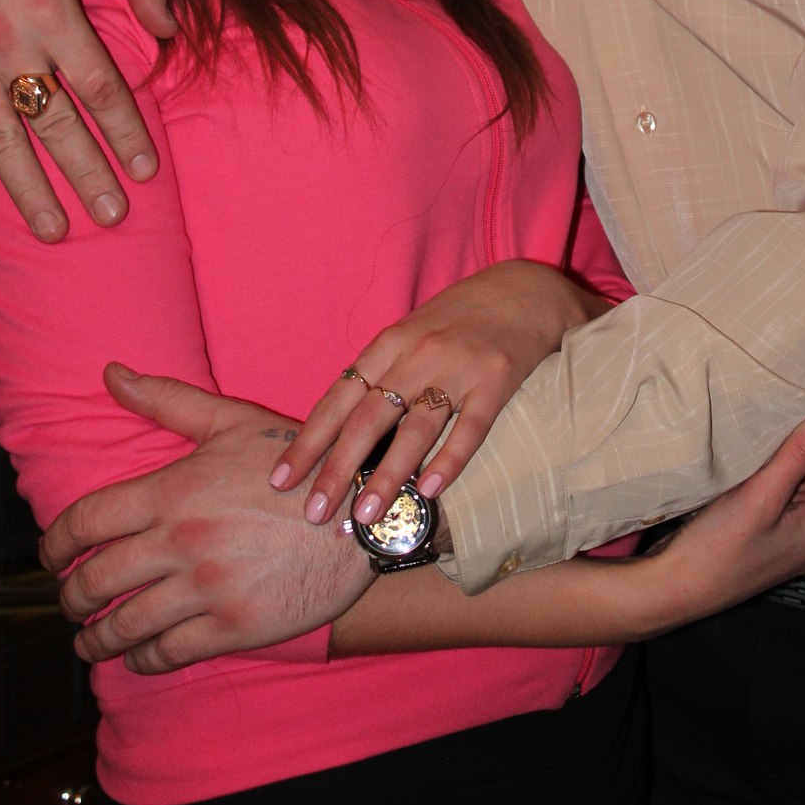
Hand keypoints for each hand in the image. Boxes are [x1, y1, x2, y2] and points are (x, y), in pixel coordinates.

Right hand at [0, 0, 174, 237]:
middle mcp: (9, 48)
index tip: (145, 169)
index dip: (125, 131)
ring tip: (54, 230)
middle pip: (56, 125)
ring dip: (28, 190)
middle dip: (87, 174)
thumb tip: (169, 29)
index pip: (99, 87)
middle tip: (112, 215)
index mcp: (53, 15)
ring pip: (1, 141)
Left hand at [40, 365, 373, 674]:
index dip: (53, 545)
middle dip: (70, 597)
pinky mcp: (232, 627)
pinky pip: (165, 654)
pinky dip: (140, 660)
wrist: (364, 512)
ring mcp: (205, 589)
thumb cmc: (297, 462)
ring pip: (122, 626)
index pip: (84, 522)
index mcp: (172, 490)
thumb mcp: (232, 421)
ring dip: (94, 639)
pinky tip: (137, 656)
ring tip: (89, 640)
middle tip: (70, 601)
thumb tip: (110, 373)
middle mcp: (180, 541)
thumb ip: (167, 400)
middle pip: (93, 580)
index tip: (49, 557)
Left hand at [272, 262, 606, 527]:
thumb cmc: (459, 320)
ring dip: (387, 475)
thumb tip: (341, 435)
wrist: (523, 290)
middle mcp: (417, 355)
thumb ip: (381, 376)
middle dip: (336, 469)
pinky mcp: (497, 379)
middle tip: (314, 513)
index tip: (280, 480)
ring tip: (366, 515)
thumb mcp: (411, 335)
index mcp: (389, 344)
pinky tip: (432, 490)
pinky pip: (470, 427)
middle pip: (368, 418)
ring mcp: (458, 367)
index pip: (338, 398)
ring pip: (415, 428)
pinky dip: (450, 460)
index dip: (308, 441)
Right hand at [629, 405, 804, 634]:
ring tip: (741, 459)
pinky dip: (759, 490)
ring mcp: (794, 546)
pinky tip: (737, 486)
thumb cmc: (718, 544)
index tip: (767, 421)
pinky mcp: (770, 548)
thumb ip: (801, 453)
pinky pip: (775, 505)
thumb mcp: (761, 493)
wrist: (674, 589)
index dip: (796, 435)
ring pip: (790, 487)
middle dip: (783, 454)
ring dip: (768, 470)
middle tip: (750, 438)